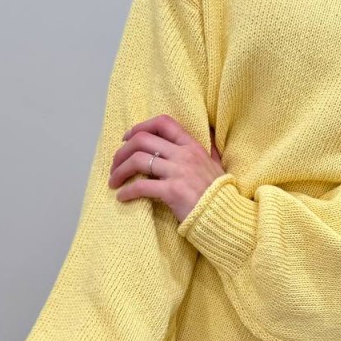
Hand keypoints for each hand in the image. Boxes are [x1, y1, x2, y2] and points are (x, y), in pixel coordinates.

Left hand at [109, 117, 226, 222]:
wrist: (226, 216)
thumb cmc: (220, 194)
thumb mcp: (217, 165)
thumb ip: (210, 149)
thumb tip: (208, 133)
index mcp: (192, 146)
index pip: (163, 123)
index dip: (140, 127)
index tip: (127, 139)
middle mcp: (184, 155)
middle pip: (142, 140)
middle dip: (122, 151)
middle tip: (115, 164)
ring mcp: (178, 173)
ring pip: (137, 160)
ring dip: (119, 170)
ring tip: (114, 181)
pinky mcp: (172, 192)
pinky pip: (141, 186)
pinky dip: (127, 191)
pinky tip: (122, 197)